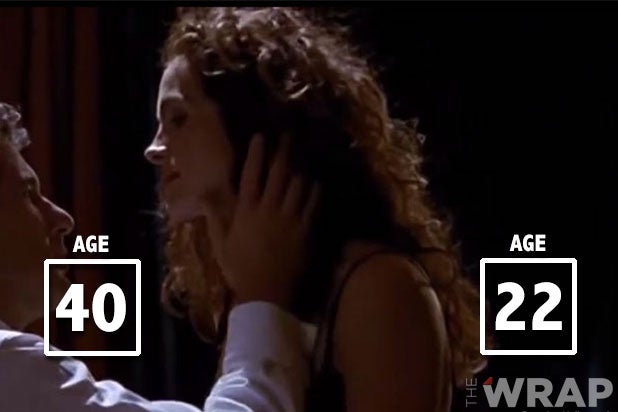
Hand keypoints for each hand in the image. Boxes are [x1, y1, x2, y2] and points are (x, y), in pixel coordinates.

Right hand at [216, 133, 319, 308]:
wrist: (265, 294)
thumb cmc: (240, 269)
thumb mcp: (221, 243)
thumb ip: (215, 217)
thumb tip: (206, 194)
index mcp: (246, 211)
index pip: (252, 175)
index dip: (257, 153)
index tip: (261, 137)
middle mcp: (269, 209)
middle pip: (279, 173)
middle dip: (284, 151)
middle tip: (289, 134)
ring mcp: (290, 219)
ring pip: (298, 184)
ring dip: (301, 166)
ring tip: (305, 152)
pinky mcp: (305, 230)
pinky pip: (312, 204)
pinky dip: (315, 190)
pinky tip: (317, 180)